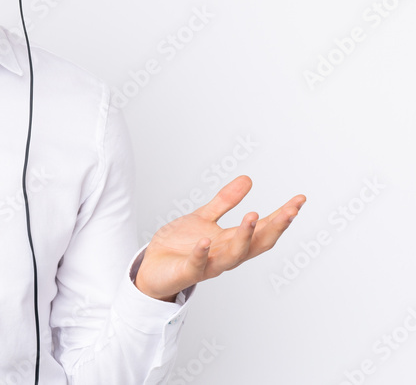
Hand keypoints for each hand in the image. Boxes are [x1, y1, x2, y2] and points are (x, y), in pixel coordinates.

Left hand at [135, 175, 305, 301]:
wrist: (152, 268)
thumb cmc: (179, 246)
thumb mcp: (203, 217)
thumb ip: (225, 201)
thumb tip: (248, 179)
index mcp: (231, 241)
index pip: (263, 230)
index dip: (282, 217)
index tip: (298, 201)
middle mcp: (225, 255)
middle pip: (257, 244)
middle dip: (275, 228)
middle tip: (291, 210)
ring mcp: (208, 265)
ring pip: (233, 256)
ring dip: (244, 237)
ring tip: (252, 216)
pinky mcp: (187, 271)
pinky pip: (197, 264)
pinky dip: (202, 252)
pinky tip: (206, 239)